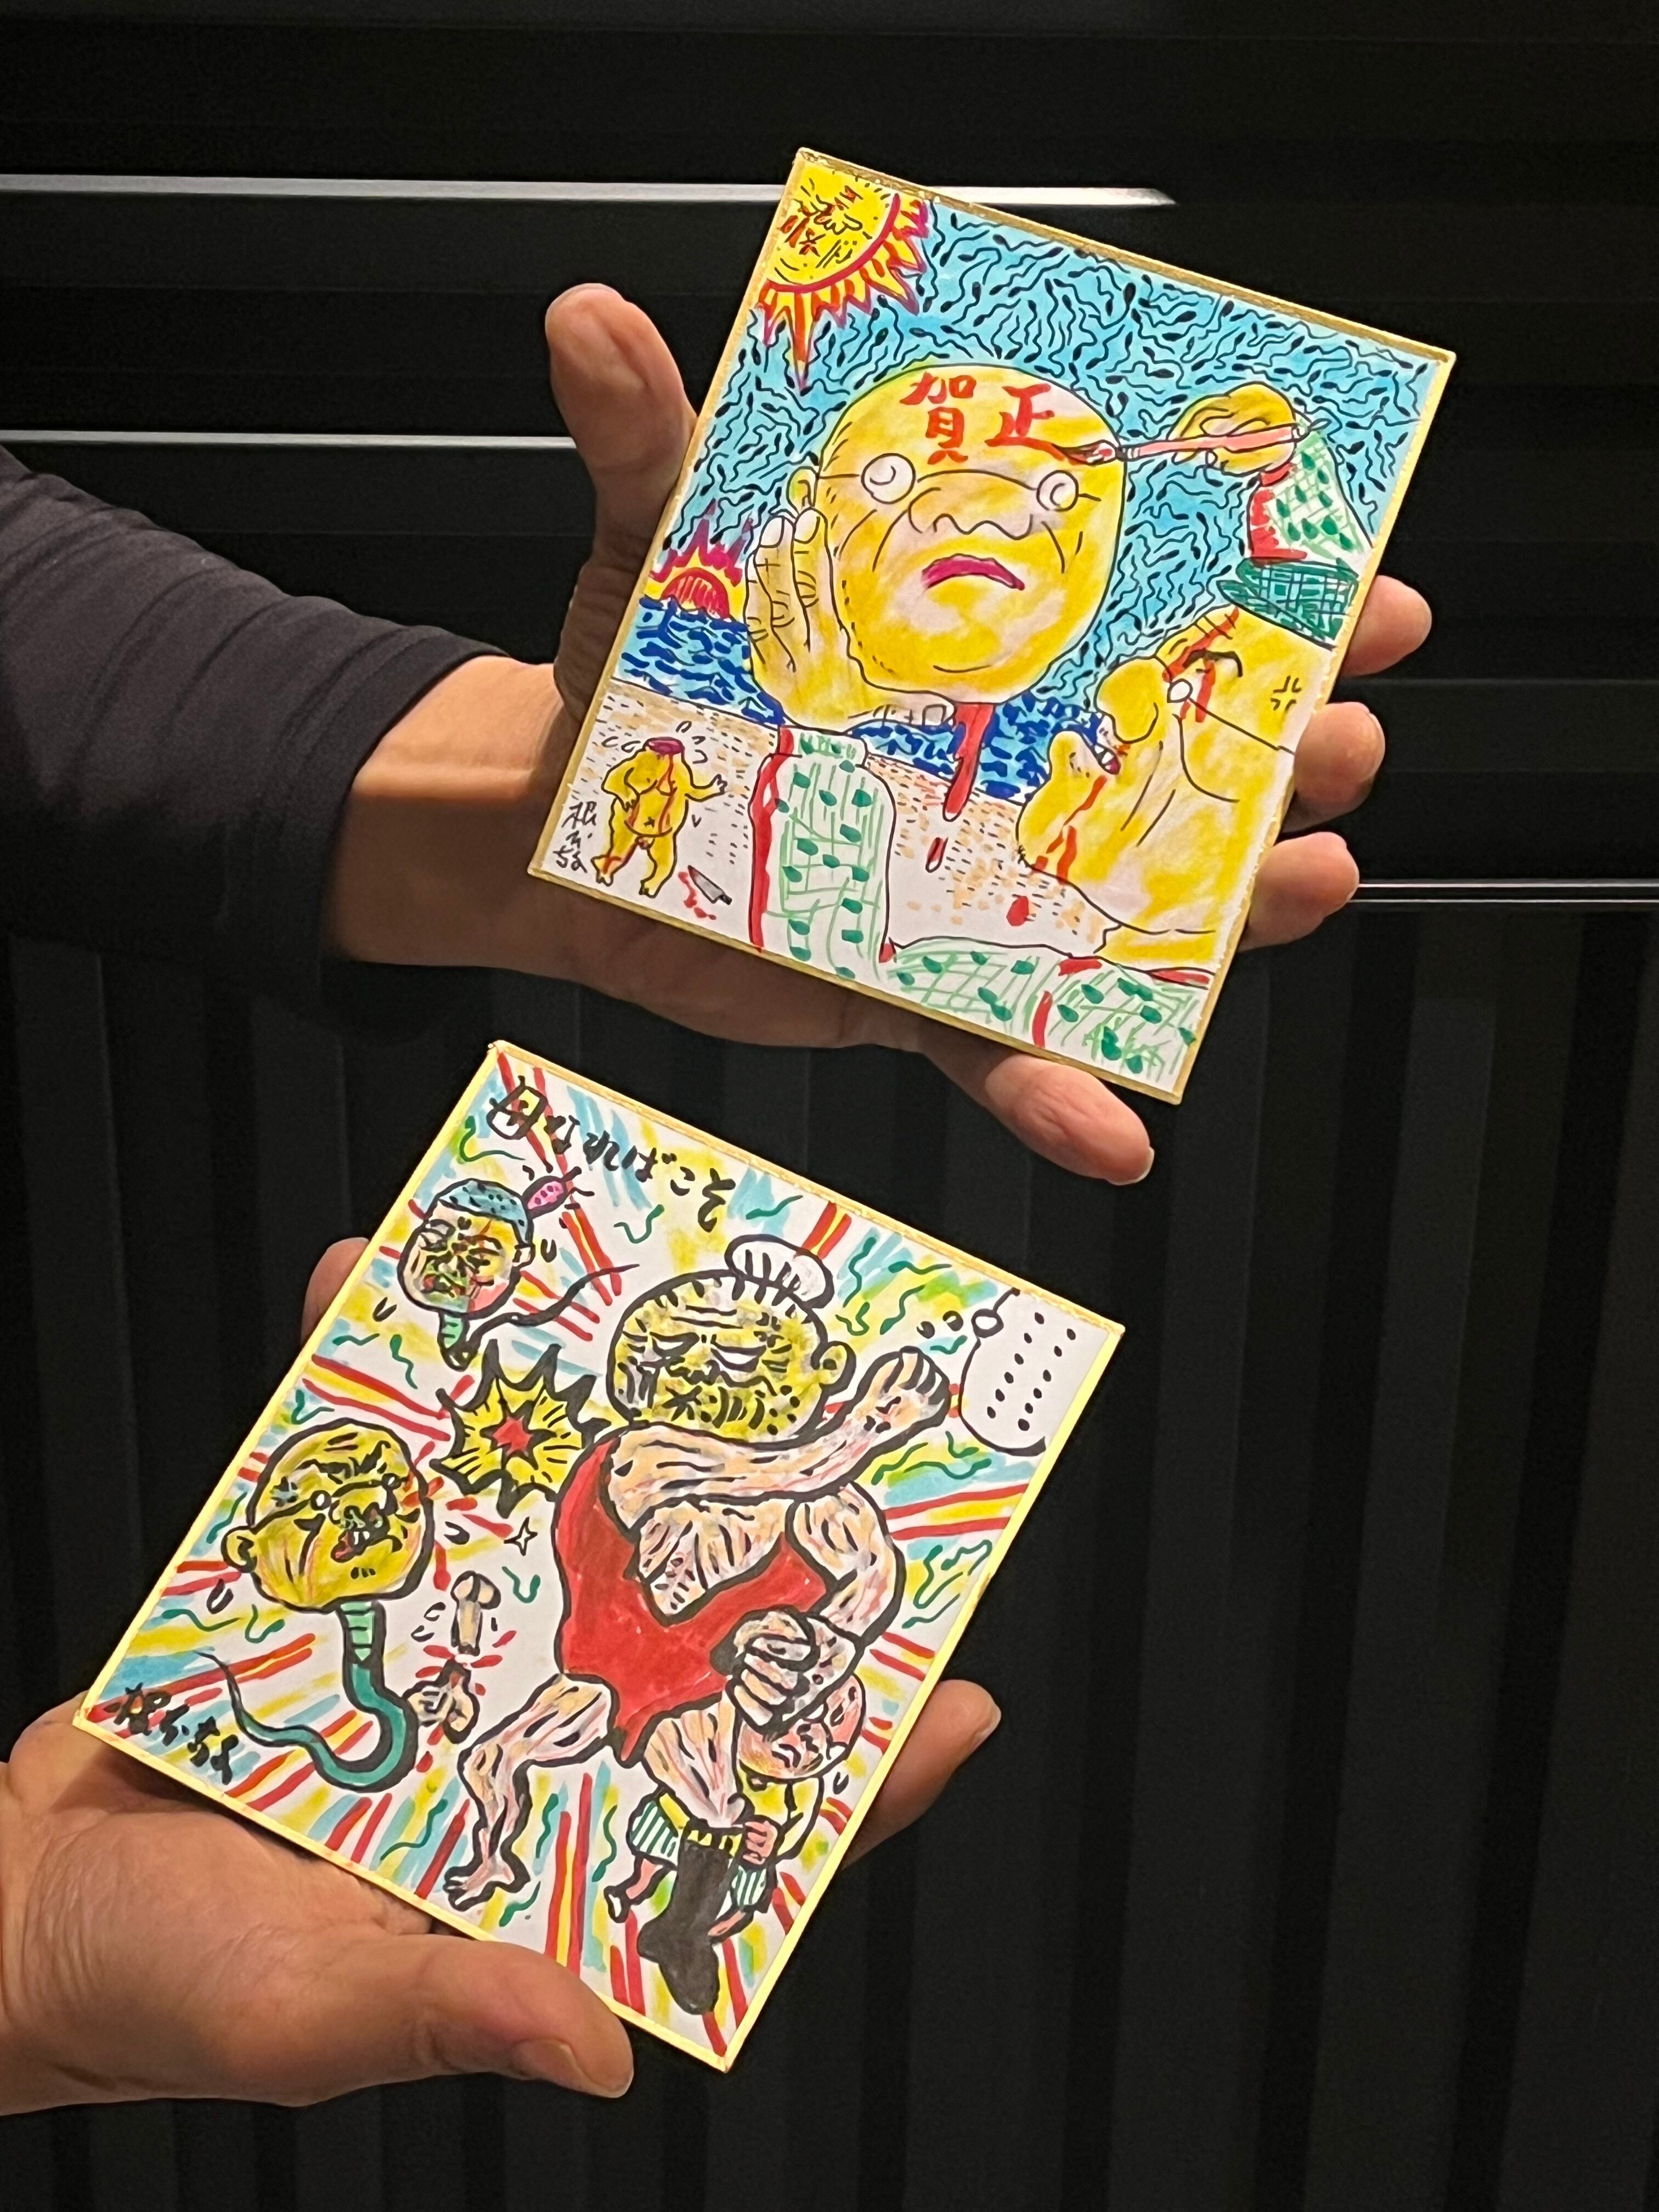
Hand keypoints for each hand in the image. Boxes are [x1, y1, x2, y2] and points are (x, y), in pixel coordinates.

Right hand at [0, 1241, 996, 2113]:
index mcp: (549, 1861)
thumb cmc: (165, 1987)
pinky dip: (366, 1384)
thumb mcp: (308, 2009)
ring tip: (622, 1317)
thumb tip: (597, 2046)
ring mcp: (442, 1654)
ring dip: (569, 1421)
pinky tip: (368, 1292)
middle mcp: (522, 1743)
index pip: (734, 1816)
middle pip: (670, 1639)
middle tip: (829, 1429)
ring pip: (538, 1528)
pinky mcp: (348, 1593)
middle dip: (743, 1540)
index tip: (959, 1698)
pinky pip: (381, 1477)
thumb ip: (448, 2009)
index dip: (850, 1768)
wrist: (25, 1903)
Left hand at [328, 285, 1425, 1182]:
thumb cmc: (633, 678)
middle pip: (1179, 764)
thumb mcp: (655, 546)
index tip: (1358, 585)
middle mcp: (1001, 774)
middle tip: (1336, 737)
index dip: (1267, 600)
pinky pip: (999, 1054)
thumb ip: (648, 439)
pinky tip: (1111, 1133)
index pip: (1147, 614)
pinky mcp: (910, 996)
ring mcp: (970, 891)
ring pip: (1134, 915)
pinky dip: (1058, 1098)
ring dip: (1233, 916)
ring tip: (1304, 887)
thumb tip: (590, 321)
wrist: (555, 830)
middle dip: (1282, 752)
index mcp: (979, 653)